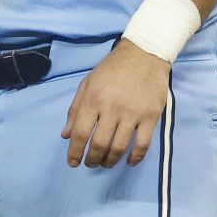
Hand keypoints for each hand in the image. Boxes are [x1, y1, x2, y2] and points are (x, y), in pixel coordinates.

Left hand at [62, 40, 170, 168]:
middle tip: (91, 163)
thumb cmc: (112, 69)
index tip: (73, 162)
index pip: (80, 133)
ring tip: (106, 163)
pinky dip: (135, 158)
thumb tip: (66, 136)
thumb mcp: (88, 83)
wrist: (145, 53)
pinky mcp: (151, 116)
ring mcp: (133, 113)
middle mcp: (112, 108)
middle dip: (92, 159)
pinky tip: (129, 162)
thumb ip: (75, 110)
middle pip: (100, 144)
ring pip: (119, 147)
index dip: (75, 152)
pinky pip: (143, 144)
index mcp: (94, 98)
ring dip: (110, 161)